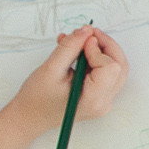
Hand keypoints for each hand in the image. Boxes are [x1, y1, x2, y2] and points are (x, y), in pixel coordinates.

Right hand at [6, 27, 126, 132]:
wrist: (29, 117)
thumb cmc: (36, 99)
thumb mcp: (50, 69)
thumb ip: (70, 48)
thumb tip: (86, 31)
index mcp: (93, 100)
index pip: (110, 68)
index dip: (98, 50)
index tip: (82, 41)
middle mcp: (103, 102)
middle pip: (119, 65)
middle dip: (105, 45)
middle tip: (86, 33)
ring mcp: (103, 99)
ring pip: (115, 67)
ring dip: (100, 49)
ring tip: (78, 41)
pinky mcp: (99, 94)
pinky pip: (106, 71)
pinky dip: (94, 57)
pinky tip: (76, 51)